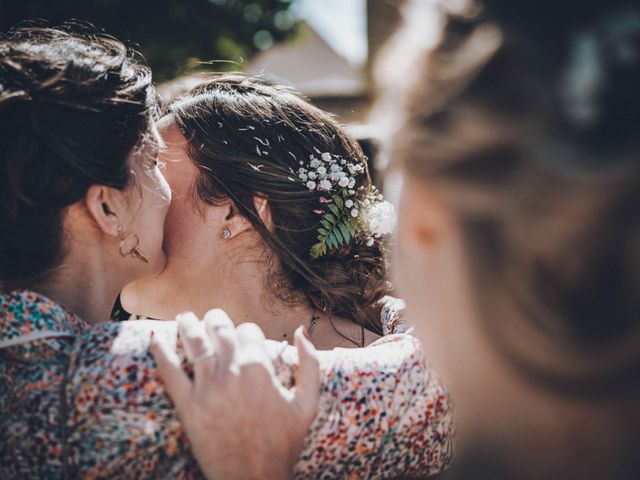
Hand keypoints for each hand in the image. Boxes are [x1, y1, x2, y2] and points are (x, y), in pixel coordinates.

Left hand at [150, 309, 319, 479]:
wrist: (254, 478)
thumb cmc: (283, 443)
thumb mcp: (307, 403)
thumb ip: (310, 363)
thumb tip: (302, 331)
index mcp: (260, 368)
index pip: (248, 330)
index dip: (247, 332)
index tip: (244, 338)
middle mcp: (232, 372)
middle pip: (220, 329)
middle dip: (215, 319)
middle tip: (211, 318)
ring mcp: (208, 388)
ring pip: (194, 344)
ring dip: (187, 325)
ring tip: (183, 317)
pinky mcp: (188, 406)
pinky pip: (170, 371)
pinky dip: (160, 351)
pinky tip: (155, 337)